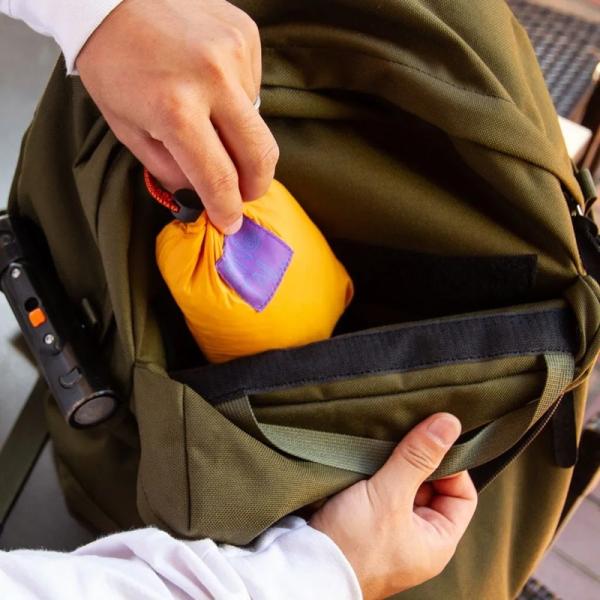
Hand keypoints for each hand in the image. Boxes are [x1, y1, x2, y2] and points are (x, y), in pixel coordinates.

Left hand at [76, 0, 278, 233]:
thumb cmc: (115, 67)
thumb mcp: (129, 130)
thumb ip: (171, 170)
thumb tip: (206, 193)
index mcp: (176, 109)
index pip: (219, 177)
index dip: (228, 208)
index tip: (230, 221)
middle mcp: (213, 79)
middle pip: (260, 153)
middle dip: (256, 184)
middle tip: (244, 192)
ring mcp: (234, 52)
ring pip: (256, 120)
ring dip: (240, 133)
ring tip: (210, 116)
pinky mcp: (245, 34)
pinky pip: (254, 86)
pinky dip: (238, 98)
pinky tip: (213, 84)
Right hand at [311, 413, 476, 599]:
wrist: (304, 567)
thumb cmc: (352, 545)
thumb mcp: (389, 495)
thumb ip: (417, 458)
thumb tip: (449, 423)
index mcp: (436, 542)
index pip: (462, 495)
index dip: (452, 467)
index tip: (430, 443)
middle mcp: (417, 540)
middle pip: (432, 489)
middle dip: (418, 463)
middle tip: (403, 440)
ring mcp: (390, 532)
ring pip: (403, 487)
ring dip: (394, 466)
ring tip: (381, 450)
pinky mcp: (365, 523)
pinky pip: (381, 492)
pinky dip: (376, 475)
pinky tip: (365, 461)